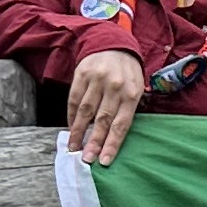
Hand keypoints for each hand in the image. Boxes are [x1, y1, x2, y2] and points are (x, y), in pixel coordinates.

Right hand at [64, 49, 148, 163]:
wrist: (113, 44)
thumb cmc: (127, 73)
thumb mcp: (136, 88)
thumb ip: (127, 110)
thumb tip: (114, 138)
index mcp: (131, 94)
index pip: (121, 124)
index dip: (112, 144)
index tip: (104, 161)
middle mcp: (114, 87)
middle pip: (102, 120)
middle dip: (94, 142)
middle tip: (86, 160)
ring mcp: (97, 80)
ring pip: (86, 112)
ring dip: (78, 132)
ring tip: (74, 147)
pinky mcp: (81, 75)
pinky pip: (74, 100)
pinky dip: (72, 116)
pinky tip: (70, 128)